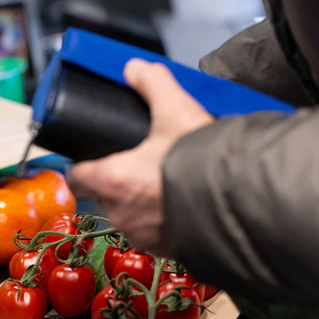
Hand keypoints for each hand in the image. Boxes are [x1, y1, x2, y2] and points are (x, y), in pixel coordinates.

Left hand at [67, 59, 211, 255]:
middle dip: (116, 181)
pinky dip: (162, 220)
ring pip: (129, 216)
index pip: (76, 176)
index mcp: (111, 181)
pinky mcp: (166, 250)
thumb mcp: (176, 110)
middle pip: (103, 195)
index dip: (82, 164)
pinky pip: (154, 234)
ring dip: (140, 202)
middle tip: (139, 164)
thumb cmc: (201, 161)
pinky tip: (181, 204)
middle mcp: (121, 213)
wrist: (242, 204)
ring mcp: (142, 236)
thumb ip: (152, 84)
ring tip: (163, 182)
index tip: (93, 157)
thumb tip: (135, 68)